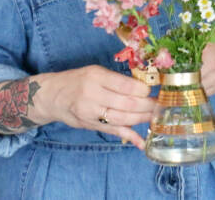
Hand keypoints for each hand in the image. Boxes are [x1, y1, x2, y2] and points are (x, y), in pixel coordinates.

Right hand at [35, 65, 154, 147]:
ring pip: (123, 118)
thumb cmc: (77, 81)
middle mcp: (93, 94)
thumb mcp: (94, 72)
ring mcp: (91, 112)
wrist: (52, 96)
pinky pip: (113, 132)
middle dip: (148, 106)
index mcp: (96, 76)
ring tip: (157, 117)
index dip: (144, 90)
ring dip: (143, 119)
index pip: (125, 85)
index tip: (156, 90)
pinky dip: (129, 137)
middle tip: (162, 105)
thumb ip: (115, 80)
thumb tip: (142, 88)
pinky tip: (141, 142)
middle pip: (127, 103)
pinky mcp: (91, 125)